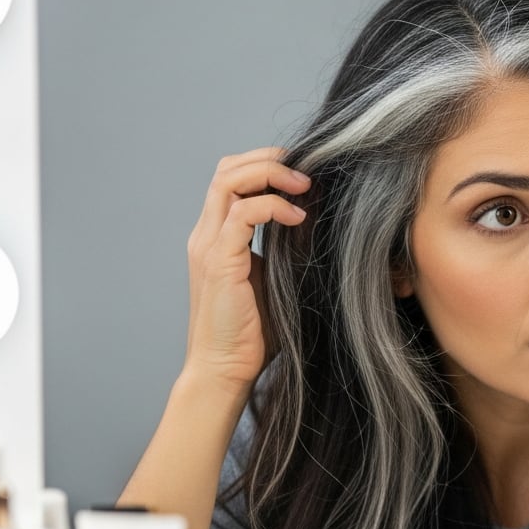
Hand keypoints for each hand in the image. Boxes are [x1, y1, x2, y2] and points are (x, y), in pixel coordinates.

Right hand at [183, 147, 310, 387]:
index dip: (265, 165)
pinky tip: (298, 217)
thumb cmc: (255, 332)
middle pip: (226, 169)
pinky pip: (241, 214)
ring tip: (305, 185)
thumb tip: (321, 225)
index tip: (303, 174)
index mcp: (218, 236)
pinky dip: (272, 206)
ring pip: (228, 181)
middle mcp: (207, 235)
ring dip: (270, 174)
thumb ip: (286, 249)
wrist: (226, 370)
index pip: (232, 178)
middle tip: (307, 169)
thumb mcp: (276, 278)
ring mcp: (209, 246)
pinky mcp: (219, 263)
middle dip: (268, 159)